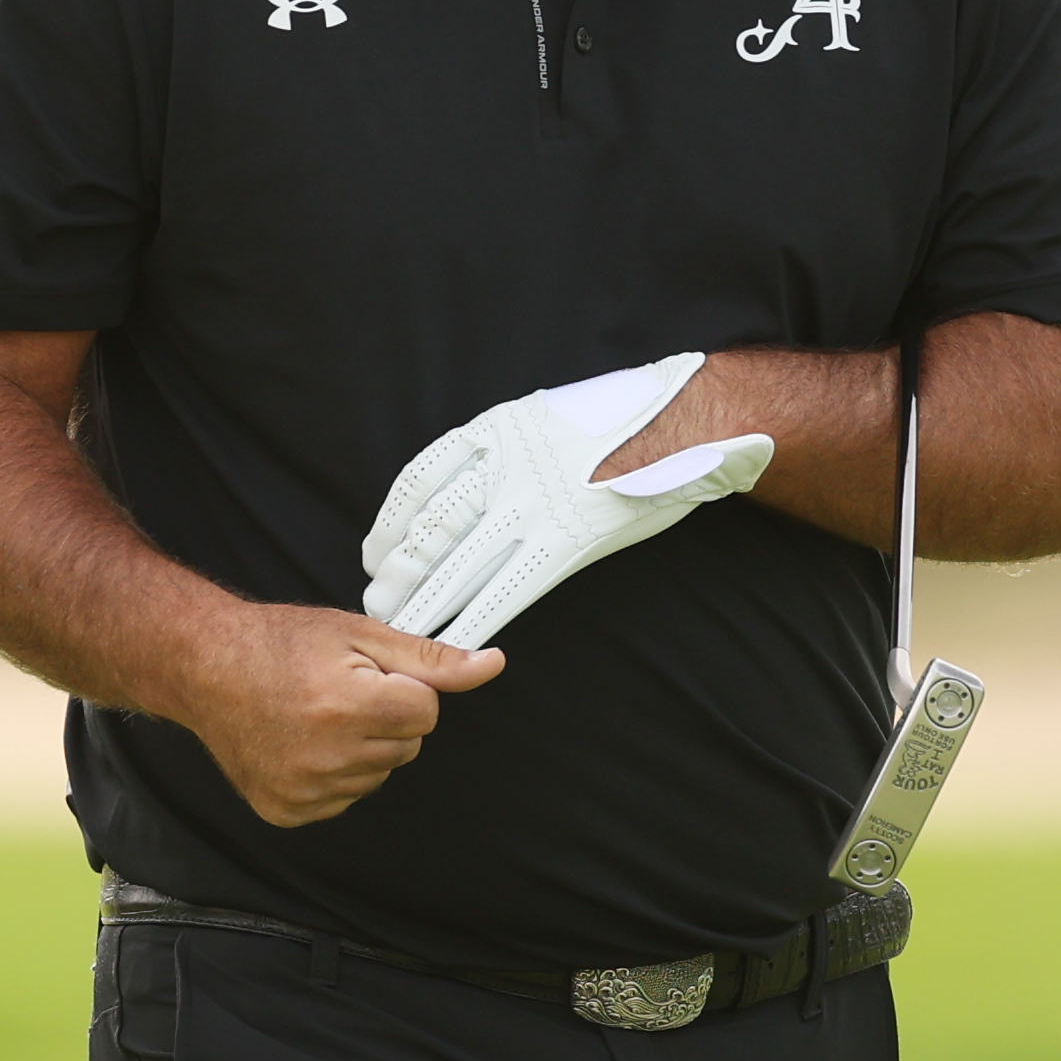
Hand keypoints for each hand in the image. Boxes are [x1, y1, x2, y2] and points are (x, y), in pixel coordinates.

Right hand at [168, 604, 503, 827]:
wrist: (206, 666)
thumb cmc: (279, 643)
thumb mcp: (360, 634)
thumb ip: (431, 658)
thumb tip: (490, 665)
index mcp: (348, 707)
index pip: (427, 713)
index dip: (404, 687)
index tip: (368, 673)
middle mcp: (327, 757)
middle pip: (406, 746)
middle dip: (387, 716)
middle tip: (340, 690)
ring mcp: (304, 791)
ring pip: (377, 775)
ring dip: (361, 747)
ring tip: (317, 714)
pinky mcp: (287, 811)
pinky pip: (343, 798)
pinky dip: (333, 773)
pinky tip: (302, 742)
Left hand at [362, 353, 775, 648]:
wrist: (685, 421)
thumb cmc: (621, 419)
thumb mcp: (545, 416)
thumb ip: (504, 447)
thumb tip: (468, 482)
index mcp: (494, 431)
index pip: (419, 483)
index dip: (390, 524)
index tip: (376, 552)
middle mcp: (503, 467)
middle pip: (430, 529)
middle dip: (397, 573)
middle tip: (378, 604)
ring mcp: (533, 505)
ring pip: (457, 563)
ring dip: (424, 603)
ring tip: (401, 631)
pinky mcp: (565, 541)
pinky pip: (507, 590)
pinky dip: (476, 620)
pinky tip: (457, 644)